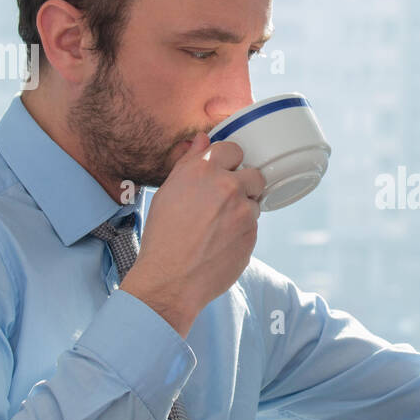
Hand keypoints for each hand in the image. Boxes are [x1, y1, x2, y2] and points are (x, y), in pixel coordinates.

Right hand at [120, 138, 265, 337]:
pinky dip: (243, 230)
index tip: (223, 173)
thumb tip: (203, 140)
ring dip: (243, 209)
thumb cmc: (163, 236)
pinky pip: (254, 225)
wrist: (171, 279)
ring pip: (255, 201)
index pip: (233, 149)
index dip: (229, 162)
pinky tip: (222, 241)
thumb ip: (190, 162)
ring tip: (219, 226)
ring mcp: (243, 211)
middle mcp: (227, 186)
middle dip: (244, 185)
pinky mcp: (253, 234)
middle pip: (254, 174)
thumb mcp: (168, 192)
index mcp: (203, 170)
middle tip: (225, 201)